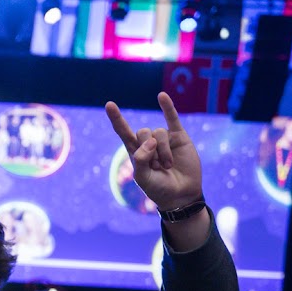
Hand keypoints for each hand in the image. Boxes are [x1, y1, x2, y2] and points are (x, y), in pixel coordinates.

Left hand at [106, 92, 202, 212]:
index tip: (109, 105)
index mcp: (136, 151)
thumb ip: (141, 160)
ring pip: (158, 133)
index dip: (117, 119)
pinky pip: (172, 118)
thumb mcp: (144, 178)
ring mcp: (163, 138)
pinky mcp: (179, 137)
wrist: (181, 194)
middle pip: (142, 132)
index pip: (123, 131)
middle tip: (157, 167)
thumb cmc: (159, 188)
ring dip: (163, 152)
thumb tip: (150, 140)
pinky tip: (161, 96)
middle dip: (149, 150)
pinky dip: (167, 106)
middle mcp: (148, 142)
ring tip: (167, 166)